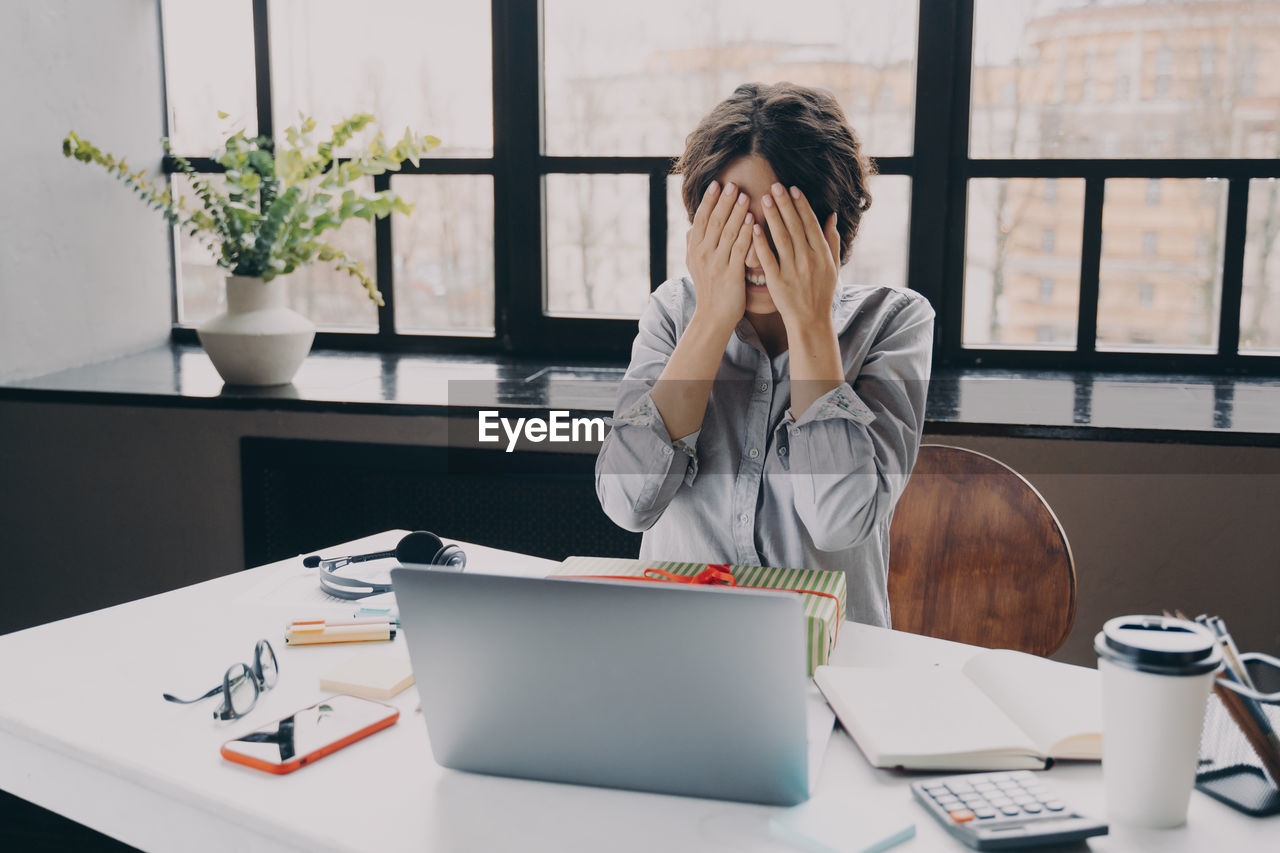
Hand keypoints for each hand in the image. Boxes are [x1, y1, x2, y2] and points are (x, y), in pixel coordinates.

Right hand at [686, 180, 753, 331]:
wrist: (712, 316)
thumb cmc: (709, 288)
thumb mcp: (695, 265)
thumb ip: (694, 244)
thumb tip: (692, 226)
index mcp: (694, 250)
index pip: (701, 219)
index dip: (708, 201)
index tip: (716, 184)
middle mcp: (703, 255)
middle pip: (714, 222)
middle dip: (724, 201)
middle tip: (733, 184)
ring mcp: (716, 264)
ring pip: (727, 232)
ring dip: (736, 212)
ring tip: (745, 196)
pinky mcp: (731, 275)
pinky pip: (739, 249)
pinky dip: (745, 233)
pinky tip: (753, 220)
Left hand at [752, 183, 839, 331]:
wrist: (811, 321)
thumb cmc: (821, 292)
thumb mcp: (832, 266)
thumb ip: (832, 240)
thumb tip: (831, 215)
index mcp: (822, 254)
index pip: (810, 223)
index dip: (801, 205)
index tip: (792, 188)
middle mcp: (808, 259)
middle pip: (795, 226)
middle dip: (785, 204)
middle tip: (774, 185)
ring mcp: (792, 270)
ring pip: (781, 238)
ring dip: (772, 216)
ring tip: (763, 199)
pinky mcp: (777, 281)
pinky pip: (768, 258)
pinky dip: (761, 242)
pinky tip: (754, 226)